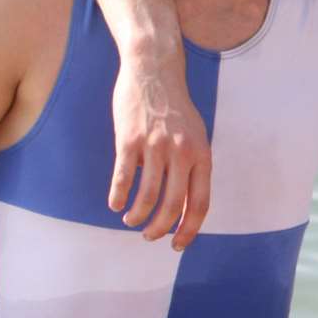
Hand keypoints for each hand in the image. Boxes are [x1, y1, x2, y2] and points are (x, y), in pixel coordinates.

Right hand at [112, 53, 210, 248]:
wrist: (154, 72)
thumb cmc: (176, 109)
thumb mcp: (196, 136)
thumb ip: (192, 166)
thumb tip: (185, 203)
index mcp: (202, 155)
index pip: (201, 202)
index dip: (189, 228)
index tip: (178, 244)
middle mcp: (182, 153)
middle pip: (173, 205)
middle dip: (160, 228)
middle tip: (149, 236)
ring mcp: (155, 146)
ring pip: (147, 195)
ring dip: (137, 215)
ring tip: (131, 220)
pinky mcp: (129, 140)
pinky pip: (123, 177)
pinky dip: (118, 196)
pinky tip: (115, 204)